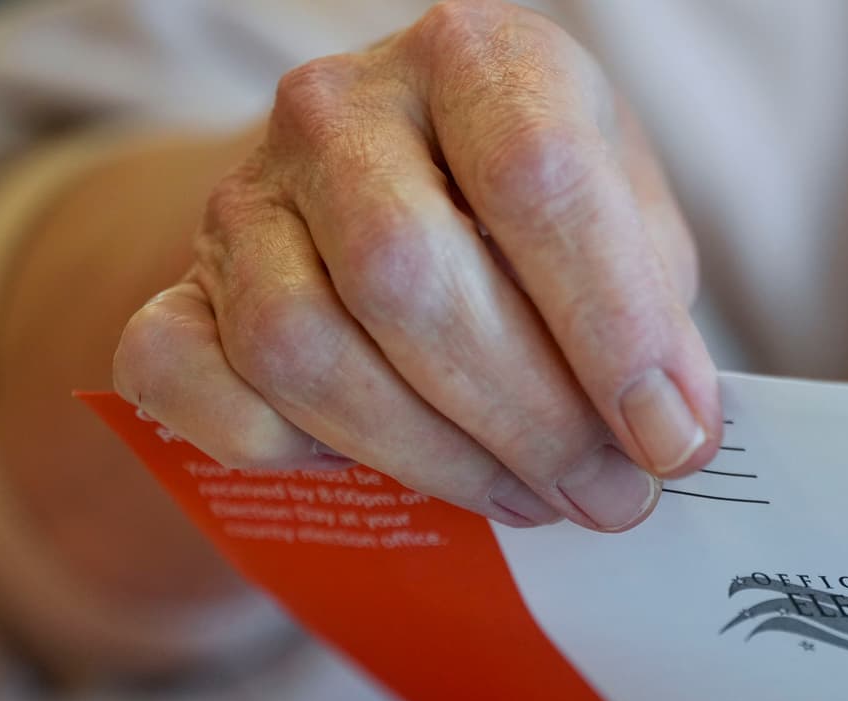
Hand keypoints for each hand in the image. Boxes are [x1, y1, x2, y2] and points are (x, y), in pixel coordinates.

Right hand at [113, 0, 716, 532]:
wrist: (407, 205)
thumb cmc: (543, 226)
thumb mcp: (630, 235)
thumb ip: (654, 320)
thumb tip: (671, 437)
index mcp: (475, 58)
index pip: (535, 178)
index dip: (611, 330)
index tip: (670, 442)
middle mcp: (338, 106)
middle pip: (407, 278)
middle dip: (527, 420)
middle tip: (604, 496)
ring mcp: (240, 194)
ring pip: (303, 351)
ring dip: (430, 458)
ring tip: (525, 495)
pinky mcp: (176, 287)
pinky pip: (195, 389)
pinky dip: (287, 454)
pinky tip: (380, 469)